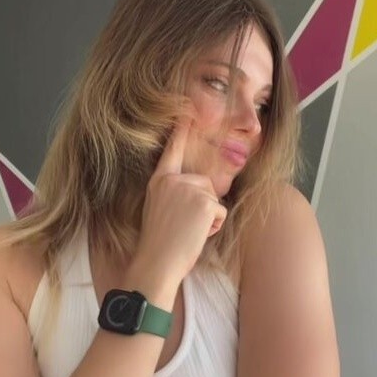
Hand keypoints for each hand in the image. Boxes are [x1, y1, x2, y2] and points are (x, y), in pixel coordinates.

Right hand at [136, 117, 227, 283]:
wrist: (156, 264)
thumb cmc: (158, 244)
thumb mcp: (159, 209)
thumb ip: (174, 193)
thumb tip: (199, 188)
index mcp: (159, 181)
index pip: (172, 150)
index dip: (180, 131)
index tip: (186, 111)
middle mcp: (173, 180)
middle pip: (205, 182)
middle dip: (203, 204)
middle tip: (182, 226)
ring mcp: (189, 189)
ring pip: (214, 198)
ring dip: (208, 217)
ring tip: (187, 231)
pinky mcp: (205, 202)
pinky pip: (220, 211)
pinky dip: (213, 227)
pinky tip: (195, 235)